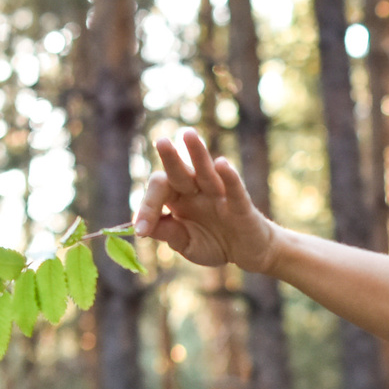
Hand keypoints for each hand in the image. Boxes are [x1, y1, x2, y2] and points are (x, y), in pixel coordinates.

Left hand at [134, 127, 281, 273]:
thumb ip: (168, 233)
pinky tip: (222, 163)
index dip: (148, 208)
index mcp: (178, 198)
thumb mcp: (186, 244)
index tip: (141, 231)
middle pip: (180, 172)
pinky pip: (234, 190)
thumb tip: (142, 228)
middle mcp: (196, 191)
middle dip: (170, 158)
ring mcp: (219, 195)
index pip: (160, 193)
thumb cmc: (214, 244)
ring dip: (198, 153)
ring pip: (206, 171)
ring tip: (188, 134)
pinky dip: (229, 177)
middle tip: (161, 142)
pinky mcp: (241, 205)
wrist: (247, 253)